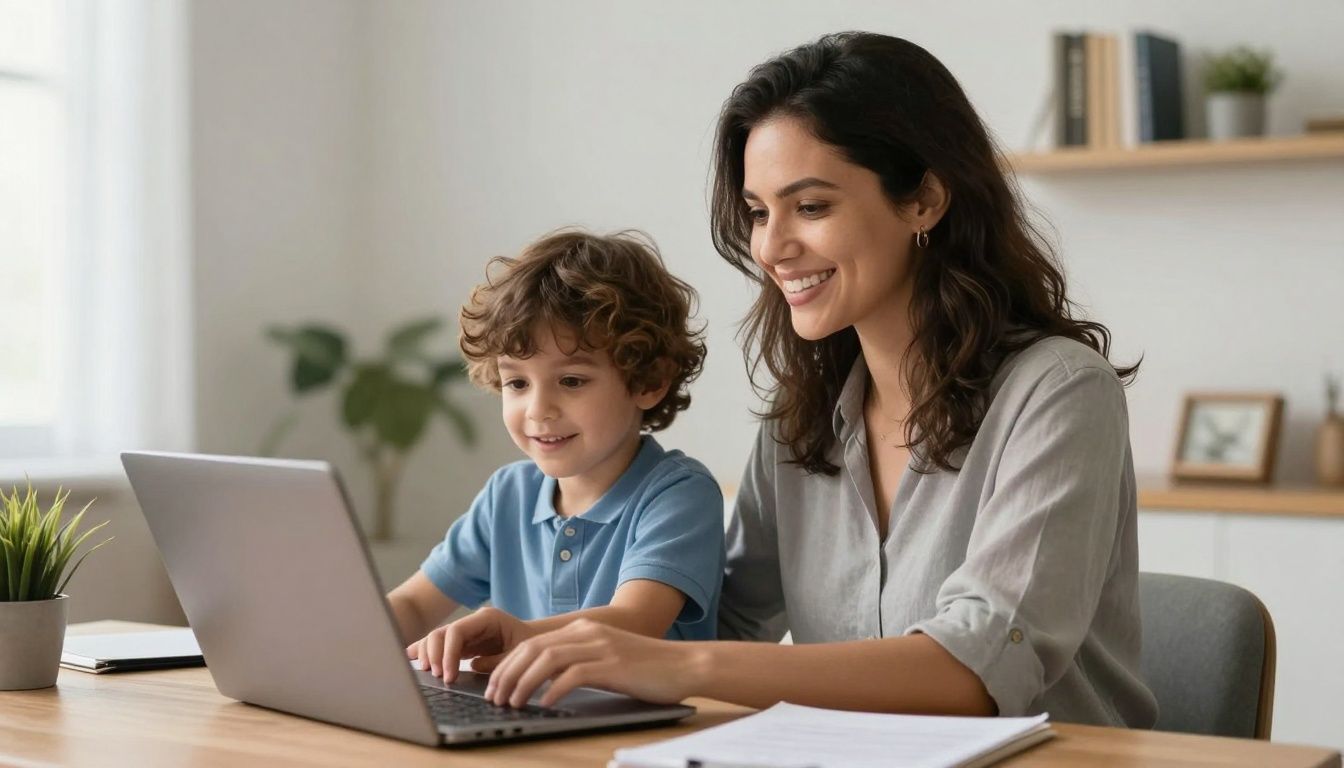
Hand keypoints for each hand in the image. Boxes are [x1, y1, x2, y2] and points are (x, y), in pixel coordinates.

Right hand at [406, 606, 535, 682]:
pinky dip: (426, 651)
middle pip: (441, 633)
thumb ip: (496, 661)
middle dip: (434, 655)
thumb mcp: (518, 654)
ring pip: (436, 638)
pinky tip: (411, 657)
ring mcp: (466, 632)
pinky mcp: (462, 643)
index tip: (448, 675)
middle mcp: (472, 622)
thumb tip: (471, 666)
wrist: (537, 643)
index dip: (448, 653)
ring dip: (428, 655)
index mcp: (487, 618)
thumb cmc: (531, 647)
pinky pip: (439, 645)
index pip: (456, 631)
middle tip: (439, 677)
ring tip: (428, 673)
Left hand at [483, 619, 699, 708]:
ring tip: (512, 703)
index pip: (533, 643)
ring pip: (547, 659)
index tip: (495, 686)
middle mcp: (588, 632)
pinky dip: (553, 689)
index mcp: (583, 629)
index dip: (508, 664)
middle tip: (495, 697)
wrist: (685, 664)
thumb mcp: (605, 660)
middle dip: (508, 674)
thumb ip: (577, 664)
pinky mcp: (613, 664)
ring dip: (524, 682)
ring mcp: (601, 646)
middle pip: (534, 649)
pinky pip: (574, 675)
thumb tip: (543, 683)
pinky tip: (544, 705)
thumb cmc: (646, 668)